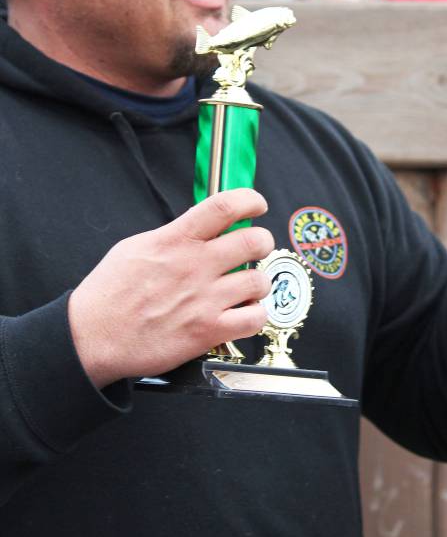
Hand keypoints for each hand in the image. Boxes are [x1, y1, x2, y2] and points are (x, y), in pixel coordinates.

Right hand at [68, 189, 273, 387]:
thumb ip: (171, 236)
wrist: (93, 336)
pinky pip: (254, 319)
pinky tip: (242, 314)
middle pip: (254, 241)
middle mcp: (194, 266)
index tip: (256, 205)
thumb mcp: (135, 247)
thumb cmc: (109, 293)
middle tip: (257, 249)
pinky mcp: (208, 331)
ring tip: (246, 288)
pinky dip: (254, 316)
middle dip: (262, 242)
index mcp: (175, 240)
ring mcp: (204, 300)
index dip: (250, 200)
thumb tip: (199, 229)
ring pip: (259, 281)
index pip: (224, 206)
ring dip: (259, 283)